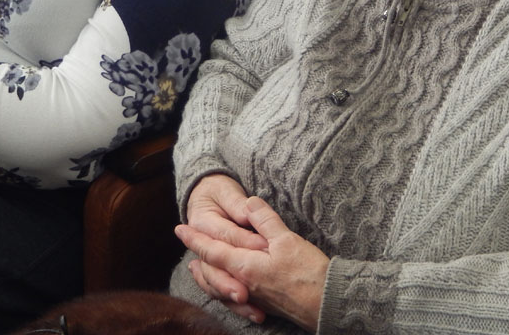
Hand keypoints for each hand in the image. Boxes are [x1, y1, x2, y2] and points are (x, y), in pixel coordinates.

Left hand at [176, 196, 330, 331]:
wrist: (329, 304)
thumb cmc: (308, 273)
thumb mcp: (286, 240)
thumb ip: (264, 220)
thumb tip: (249, 203)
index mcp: (245, 266)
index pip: (212, 250)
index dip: (195, 239)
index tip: (180, 229)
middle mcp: (244, 284)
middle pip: (211, 269)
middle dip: (196, 253)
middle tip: (184, 240)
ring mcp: (254, 295)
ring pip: (219, 284)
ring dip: (205, 272)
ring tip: (196, 265)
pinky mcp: (265, 303)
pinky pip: (232, 295)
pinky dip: (221, 286)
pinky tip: (227, 285)